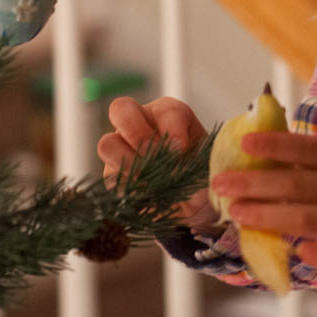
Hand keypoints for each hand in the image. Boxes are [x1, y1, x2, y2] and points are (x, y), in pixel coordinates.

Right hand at [96, 96, 218, 231]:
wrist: (195, 208)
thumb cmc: (203, 178)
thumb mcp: (208, 167)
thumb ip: (196, 163)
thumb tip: (175, 166)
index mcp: (169, 115)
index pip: (167, 112)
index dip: (172, 131)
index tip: (181, 152)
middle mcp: (141, 125)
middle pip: (121, 109)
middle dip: (136, 132)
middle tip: (152, 156)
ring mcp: (122, 149)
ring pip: (107, 144)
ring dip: (128, 163)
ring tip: (150, 182)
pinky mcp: (114, 176)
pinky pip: (109, 178)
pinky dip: (127, 188)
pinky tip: (147, 198)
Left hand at [209, 132, 316, 282]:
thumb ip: (309, 166)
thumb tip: (257, 154)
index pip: (307, 150)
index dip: (276, 145)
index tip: (244, 143)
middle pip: (297, 186)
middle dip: (255, 184)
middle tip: (221, 184)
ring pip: (308, 219)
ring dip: (269, 216)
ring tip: (237, 213)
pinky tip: (297, 252)